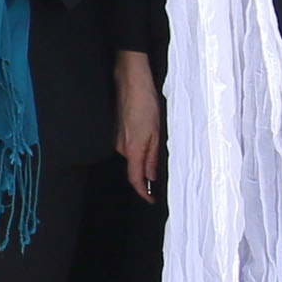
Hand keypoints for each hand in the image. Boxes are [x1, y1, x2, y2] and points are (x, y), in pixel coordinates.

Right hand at [115, 50, 162, 201]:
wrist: (131, 82)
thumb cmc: (145, 104)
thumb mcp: (156, 133)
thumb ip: (152, 156)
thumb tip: (151, 175)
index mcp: (132, 149)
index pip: (135, 179)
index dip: (143, 192)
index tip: (151, 199)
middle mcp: (121, 146)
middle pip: (135, 166)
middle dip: (148, 168)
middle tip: (164, 160)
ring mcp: (117, 137)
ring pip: (133, 154)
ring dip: (145, 153)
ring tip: (158, 138)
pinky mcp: (117, 129)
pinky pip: (129, 144)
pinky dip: (140, 144)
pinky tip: (148, 130)